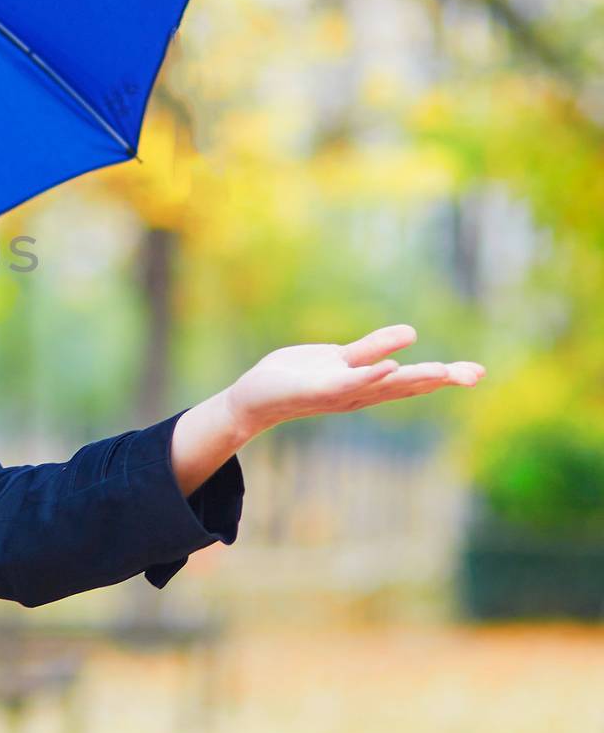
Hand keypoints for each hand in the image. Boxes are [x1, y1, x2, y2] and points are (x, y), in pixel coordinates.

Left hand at [224, 324, 484, 435]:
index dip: (444, 377)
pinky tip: (392, 367)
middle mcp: (359, 393)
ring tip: (444, 370)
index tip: (478, 373)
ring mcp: (341, 391)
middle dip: (440, 380)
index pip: (412, 381)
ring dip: (413, 378)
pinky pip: (349, 380)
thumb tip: (412, 334)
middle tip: (475, 374)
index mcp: (367, 385)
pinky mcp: (319, 386)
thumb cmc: (298, 377)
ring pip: (383, 384)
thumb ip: (373, 349)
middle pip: (406, 386)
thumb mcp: (342, 358)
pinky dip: (371, 375)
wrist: (255, 398)